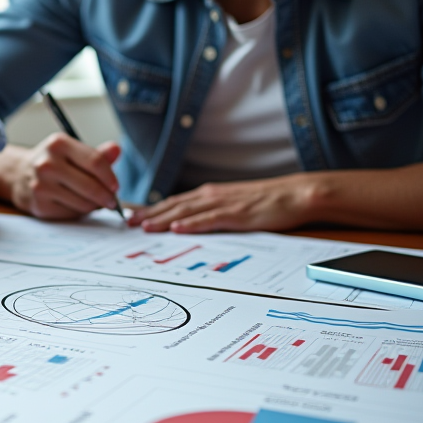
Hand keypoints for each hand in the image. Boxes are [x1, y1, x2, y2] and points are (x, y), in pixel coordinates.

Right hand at [0, 137, 121, 219]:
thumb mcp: (73, 152)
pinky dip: (79, 212)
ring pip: (82, 203)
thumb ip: (97, 154)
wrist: (19, 174)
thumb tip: (117, 149)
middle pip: (90, 185)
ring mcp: (41, 185)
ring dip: (93, 206)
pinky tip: (75, 204)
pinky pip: (71, 213)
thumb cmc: (54, 162)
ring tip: (92, 201)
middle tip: (112, 201)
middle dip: (106, 196)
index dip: (110, 177)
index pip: (94, 162)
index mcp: (58, 144)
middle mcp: (47, 163)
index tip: (115, 187)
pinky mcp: (39, 204)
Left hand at [127, 175, 317, 232]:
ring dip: (164, 219)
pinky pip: (210, 220)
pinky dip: (193, 223)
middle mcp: (211, 196)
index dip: (151, 209)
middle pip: (174, 206)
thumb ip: (211, 212)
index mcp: (209, 194)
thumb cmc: (265, 202)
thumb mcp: (232, 205)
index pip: (174, 202)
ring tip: (144, 226)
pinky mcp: (237, 214)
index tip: (132, 216)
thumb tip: (189, 222)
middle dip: (149, 214)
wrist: (294, 194)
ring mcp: (224, 204)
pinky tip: (178, 228)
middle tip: (127, 223)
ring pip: (187, 212)